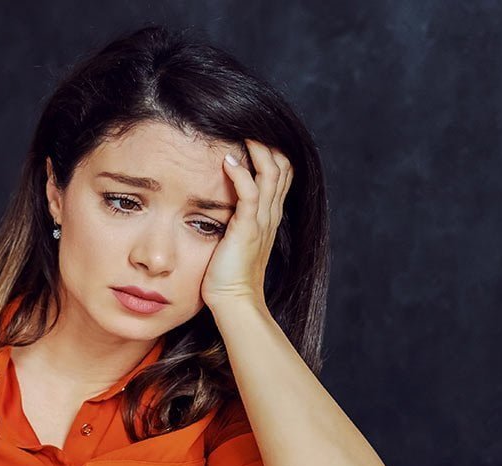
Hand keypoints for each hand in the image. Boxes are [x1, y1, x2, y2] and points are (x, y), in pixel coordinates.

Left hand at [200, 138, 293, 310]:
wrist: (235, 301)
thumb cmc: (228, 277)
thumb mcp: (234, 242)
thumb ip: (232, 222)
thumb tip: (218, 207)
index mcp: (268, 218)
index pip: (281, 176)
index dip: (271, 154)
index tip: (252, 139)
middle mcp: (270, 216)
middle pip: (283, 168)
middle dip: (268, 145)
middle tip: (248, 128)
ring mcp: (262, 221)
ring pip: (271, 174)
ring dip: (258, 151)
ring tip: (243, 135)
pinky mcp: (248, 229)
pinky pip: (251, 193)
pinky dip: (240, 173)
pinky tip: (228, 161)